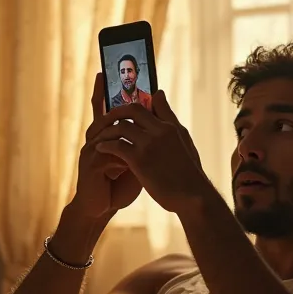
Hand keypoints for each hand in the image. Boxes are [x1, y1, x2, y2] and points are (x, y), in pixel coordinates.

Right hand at [69, 74, 142, 219]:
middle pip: (101, 114)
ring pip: (106, 132)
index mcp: (105, 136)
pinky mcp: (90, 167)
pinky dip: (121, 151)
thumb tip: (159, 121)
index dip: (101, 91)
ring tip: (136, 122)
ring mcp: (90, 152)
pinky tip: (131, 154)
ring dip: (121, 129)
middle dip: (106, 100)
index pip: (103, 108)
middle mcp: (95, 139)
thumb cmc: (119, 183)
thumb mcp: (135, 158)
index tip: (102, 71)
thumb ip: (143, 139)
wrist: (102, 206)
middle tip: (115, 85)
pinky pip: (107, 153)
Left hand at [89, 91, 210, 213]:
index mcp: (172, 126)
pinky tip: (100, 149)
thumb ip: (171, 121)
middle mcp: (160, 131)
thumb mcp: (185, 142)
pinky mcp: (140, 160)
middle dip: (117, 111)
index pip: (155, 101)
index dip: (140, 100)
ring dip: (108, 130)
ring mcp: (149, 145)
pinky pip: (116, 146)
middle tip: (107, 118)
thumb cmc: (190, 173)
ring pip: (121, 126)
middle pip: (133, 109)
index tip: (128, 106)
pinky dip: (106, 146)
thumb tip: (161, 96)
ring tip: (100, 136)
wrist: (192, 196)